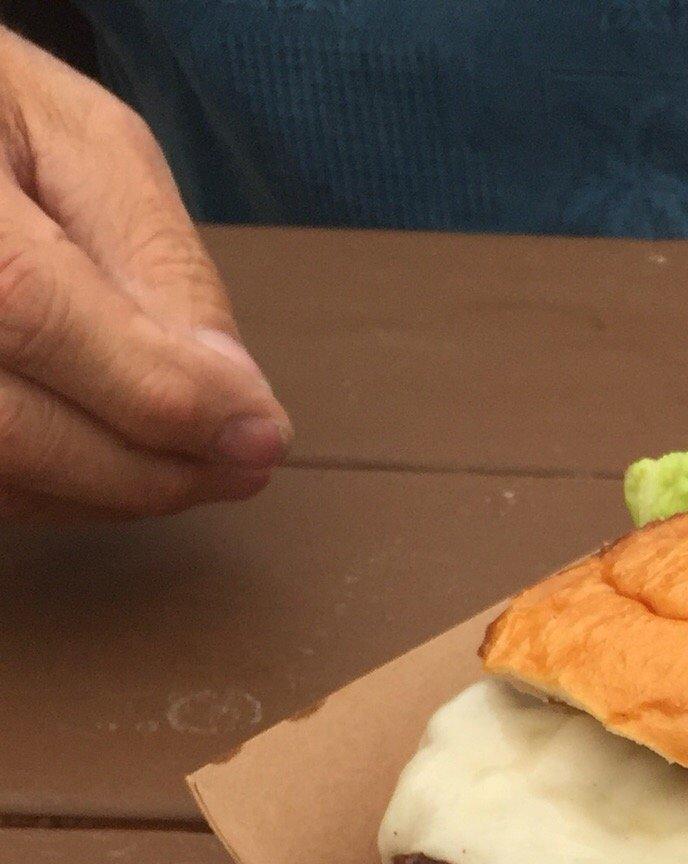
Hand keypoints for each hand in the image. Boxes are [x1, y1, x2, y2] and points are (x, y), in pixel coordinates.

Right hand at [0, 30, 289, 519]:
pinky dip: (63, 491)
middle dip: (148, 468)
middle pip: (7, 423)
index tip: (259, 433)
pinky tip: (119, 460)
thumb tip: (238, 402)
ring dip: (112, 492)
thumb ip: (159, 263)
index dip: (157, 390)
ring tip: (199, 467)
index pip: (28, 305)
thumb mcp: (84, 143)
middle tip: (244, 465)